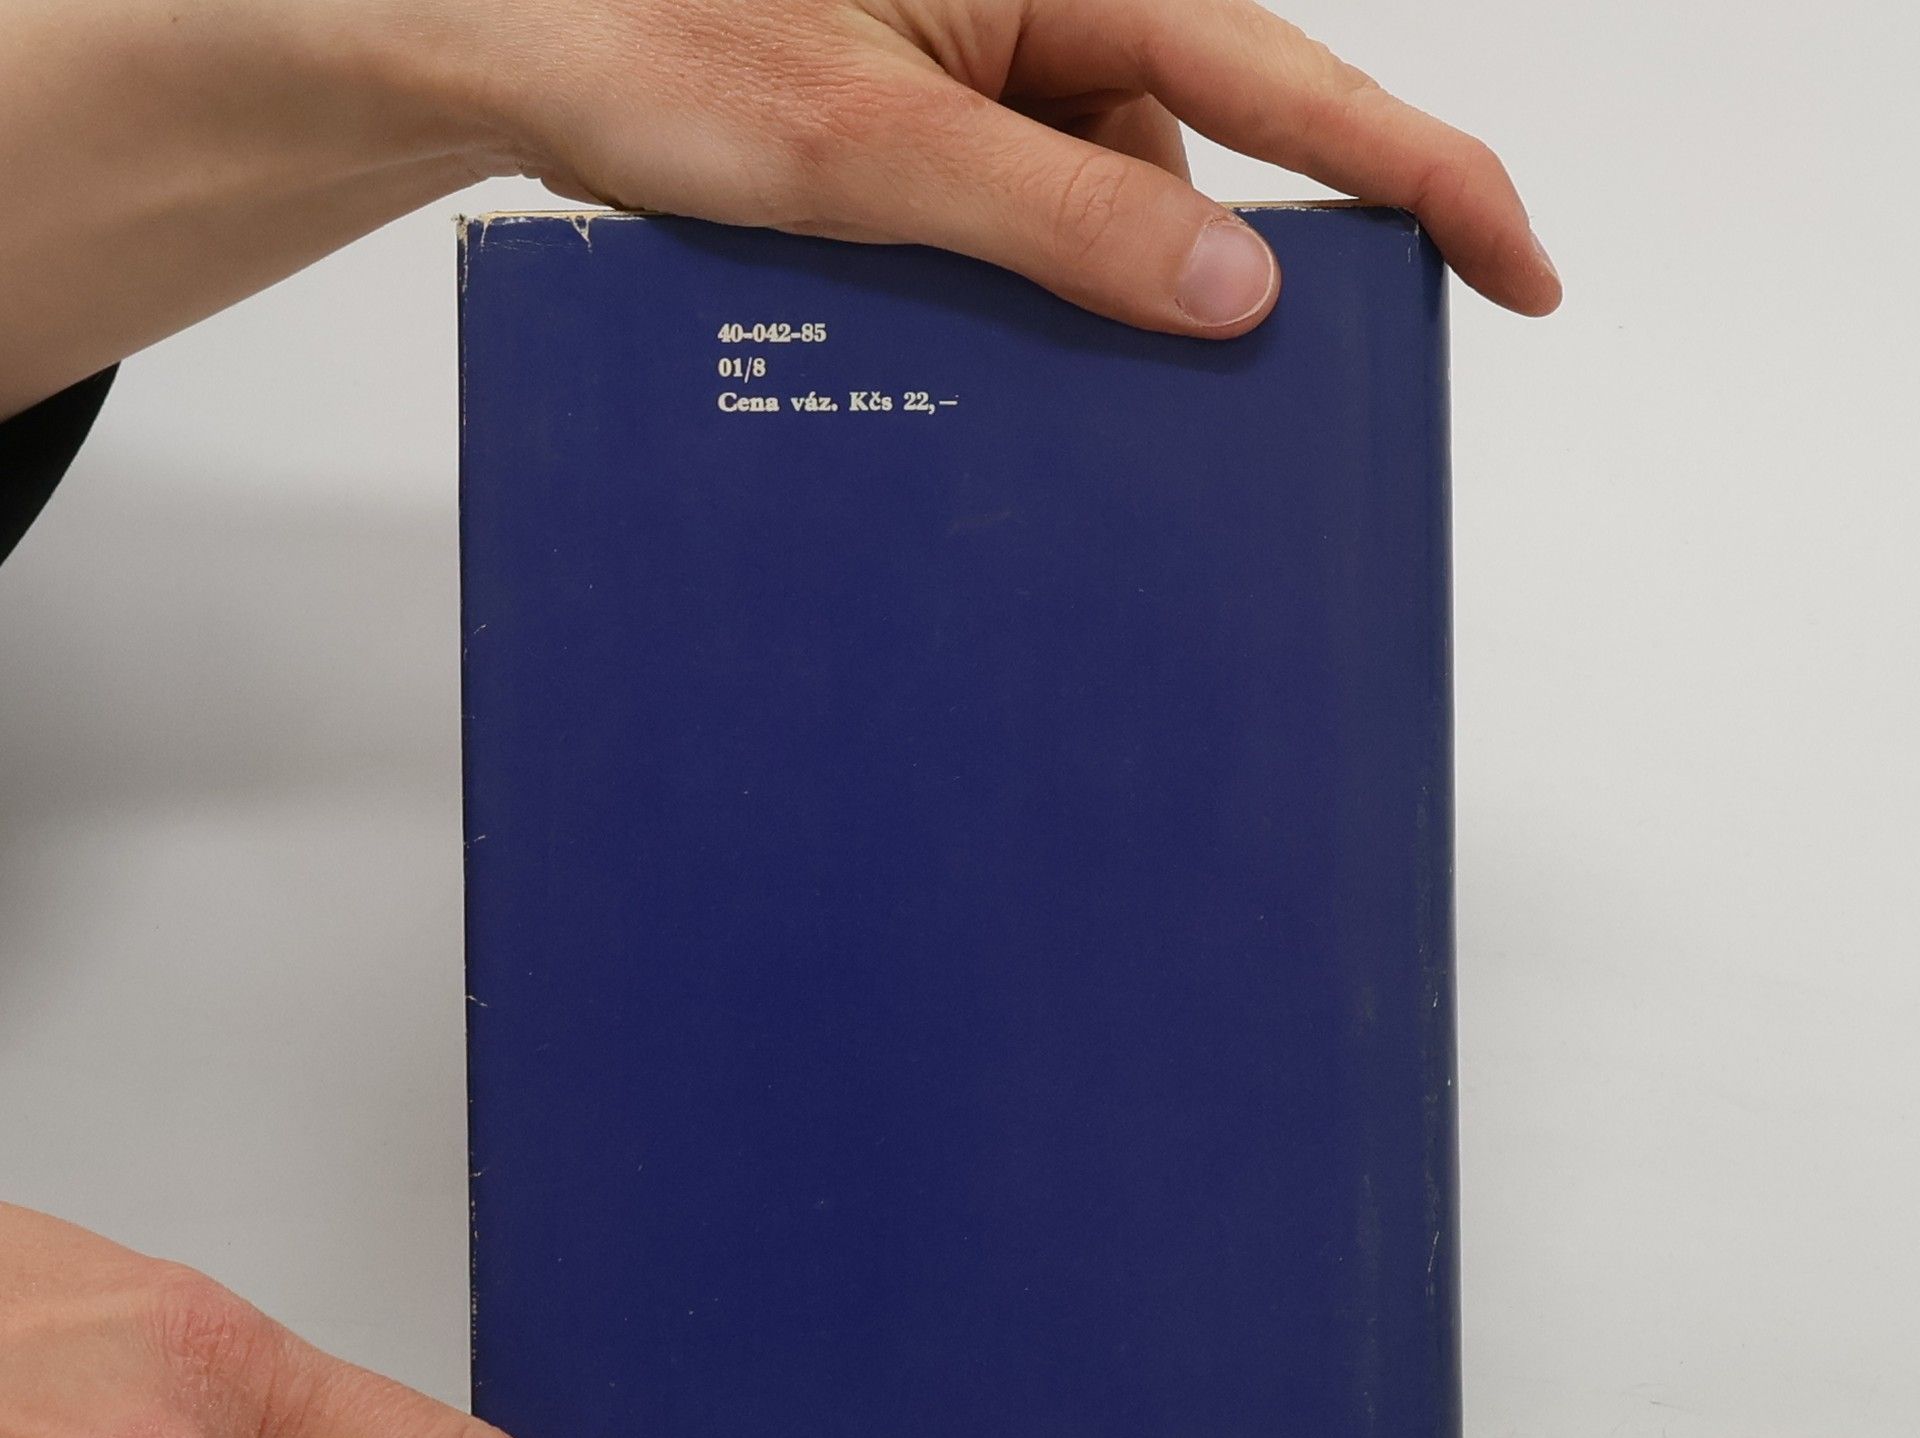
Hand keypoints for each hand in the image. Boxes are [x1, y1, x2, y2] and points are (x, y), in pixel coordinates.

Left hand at [436, 0, 1559, 330]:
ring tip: (997, 372)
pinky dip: (1024, 289)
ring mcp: (987, 61)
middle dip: (1212, 277)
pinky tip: (972, 344)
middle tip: (1214, 409)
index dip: (1421, 174)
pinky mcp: (937, 112)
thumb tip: (1236, 285)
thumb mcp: (860, 149)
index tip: (1518, 268)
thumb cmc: (642, 38)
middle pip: (1201, 147)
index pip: (1285, 75)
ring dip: (1090, 300)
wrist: (499, 37)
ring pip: (1110, 198)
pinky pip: (1030, 209)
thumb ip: (1057, 214)